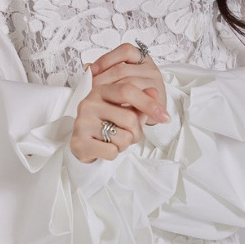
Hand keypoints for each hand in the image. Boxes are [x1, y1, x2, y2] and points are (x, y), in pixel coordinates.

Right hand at [70, 44, 169, 162]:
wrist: (83, 145)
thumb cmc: (105, 125)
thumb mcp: (124, 110)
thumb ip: (140, 102)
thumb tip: (154, 91)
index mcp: (101, 90)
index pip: (128, 91)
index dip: (149, 104)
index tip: (165, 117)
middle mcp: (89, 103)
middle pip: (129, 118)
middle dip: (136, 132)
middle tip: (127, 135)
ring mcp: (82, 122)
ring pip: (123, 137)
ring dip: (124, 144)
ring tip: (112, 140)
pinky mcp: (79, 141)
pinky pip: (111, 151)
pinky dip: (113, 153)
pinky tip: (103, 148)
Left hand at [90, 43, 166, 125]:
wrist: (154, 114)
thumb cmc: (134, 95)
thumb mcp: (121, 79)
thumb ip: (106, 71)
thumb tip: (87, 67)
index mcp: (142, 59)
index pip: (125, 51)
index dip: (107, 59)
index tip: (92, 70)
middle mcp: (150, 68)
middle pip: (122, 69)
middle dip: (102, 79)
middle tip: (90, 90)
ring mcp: (154, 83)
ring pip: (127, 84)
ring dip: (109, 92)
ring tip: (97, 99)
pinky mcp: (156, 99)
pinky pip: (135, 99)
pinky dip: (121, 103)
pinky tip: (112, 106)